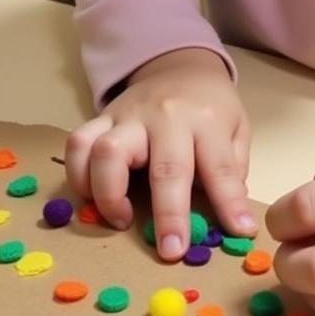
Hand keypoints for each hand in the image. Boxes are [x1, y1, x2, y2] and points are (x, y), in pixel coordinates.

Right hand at [64, 48, 255, 260]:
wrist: (177, 65)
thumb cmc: (209, 106)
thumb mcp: (236, 127)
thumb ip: (233, 168)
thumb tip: (232, 218)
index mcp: (207, 121)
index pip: (220, 166)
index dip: (228, 202)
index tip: (236, 232)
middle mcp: (167, 117)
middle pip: (164, 167)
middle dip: (168, 213)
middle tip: (170, 250)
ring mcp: (129, 116)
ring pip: (107, 151)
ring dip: (109, 194)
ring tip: (121, 220)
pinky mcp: (102, 117)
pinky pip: (78, 143)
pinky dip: (78, 174)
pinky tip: (91, 198)